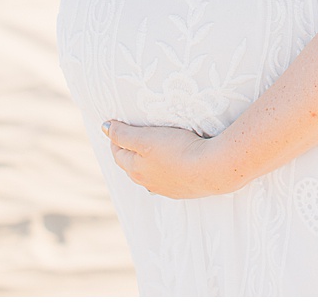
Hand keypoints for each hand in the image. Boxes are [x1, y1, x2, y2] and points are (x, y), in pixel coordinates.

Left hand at [103, 119, 243, 197]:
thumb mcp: (147, 138)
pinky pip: (169, 180)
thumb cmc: (178, 151)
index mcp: (135, 169)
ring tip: (155, 152)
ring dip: (149, 165)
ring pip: (150, 175)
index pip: (118, 154)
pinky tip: (175, 165)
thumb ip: (124, 134)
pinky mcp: (184, 190)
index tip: (119, 128)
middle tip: (135, 138)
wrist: (212, 169)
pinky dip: (167, 171)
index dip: (117, 140)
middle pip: (133, 166)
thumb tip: (104, 128)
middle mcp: (147, 182)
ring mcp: (166, 188)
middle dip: (131, 153)